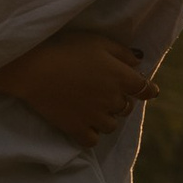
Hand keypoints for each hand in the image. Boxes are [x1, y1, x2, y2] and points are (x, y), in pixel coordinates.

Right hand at [0, 25, 153, 148]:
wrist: (34, 68)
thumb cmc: (66, 48)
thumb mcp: (98, 41)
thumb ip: (122, 52)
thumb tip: (139, 62)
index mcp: (120, 77)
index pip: (144, 88)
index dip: (148, 89)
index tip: (149, 90)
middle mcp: (112, 100)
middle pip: (126, 107)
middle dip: (121, 100)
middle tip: (107, 92)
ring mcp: (95, 117)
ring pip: (111, 125)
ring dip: (107, 117)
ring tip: (94, 108)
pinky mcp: (77, 129)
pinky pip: (93, 140)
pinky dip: (91, 134)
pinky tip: (84, 124)